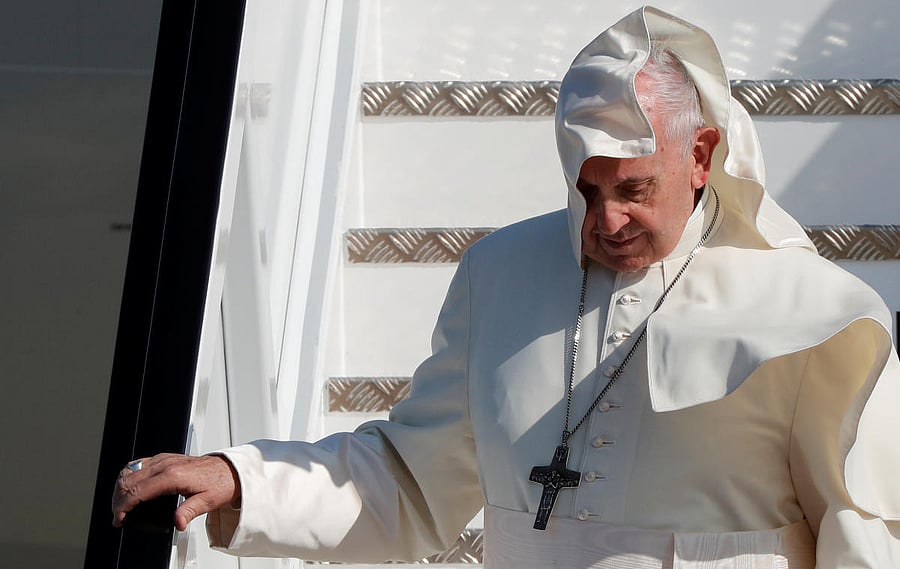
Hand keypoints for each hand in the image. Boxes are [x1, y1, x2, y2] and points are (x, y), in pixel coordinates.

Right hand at [112, 453, 240, 530]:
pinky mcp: (165, 457)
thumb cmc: (220, 483)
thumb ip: (189, 511)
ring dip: (120, 487)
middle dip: (118, 499)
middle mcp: (166, 464)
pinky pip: (139, 463)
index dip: (123, 506)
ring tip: (120, 504)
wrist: (230, 469)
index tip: (119, 519)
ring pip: (130, 469)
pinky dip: (129, 476)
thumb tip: (178, 522)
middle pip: (129, 479)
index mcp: (174, 475)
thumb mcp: (208, 501)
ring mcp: (164, 459)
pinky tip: (130, 487)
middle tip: (118, 516)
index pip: (138, 490)